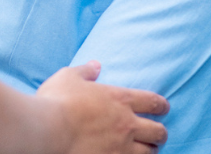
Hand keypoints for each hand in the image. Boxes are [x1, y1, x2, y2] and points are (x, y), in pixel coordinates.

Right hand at [37, 62, 168, 153]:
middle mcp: (126, 124)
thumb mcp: (68, 77)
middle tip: (157, 133)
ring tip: (146, 150)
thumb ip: (85, 71)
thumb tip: (95, 65)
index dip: (162, 106)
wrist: (47, 130)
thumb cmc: (56, 101)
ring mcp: (121, 147)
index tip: (163, 108)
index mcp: (119, 99)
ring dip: (150, 151)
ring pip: (150, 153)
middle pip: (158, 131)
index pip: (153, 102)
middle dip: (160, 133)